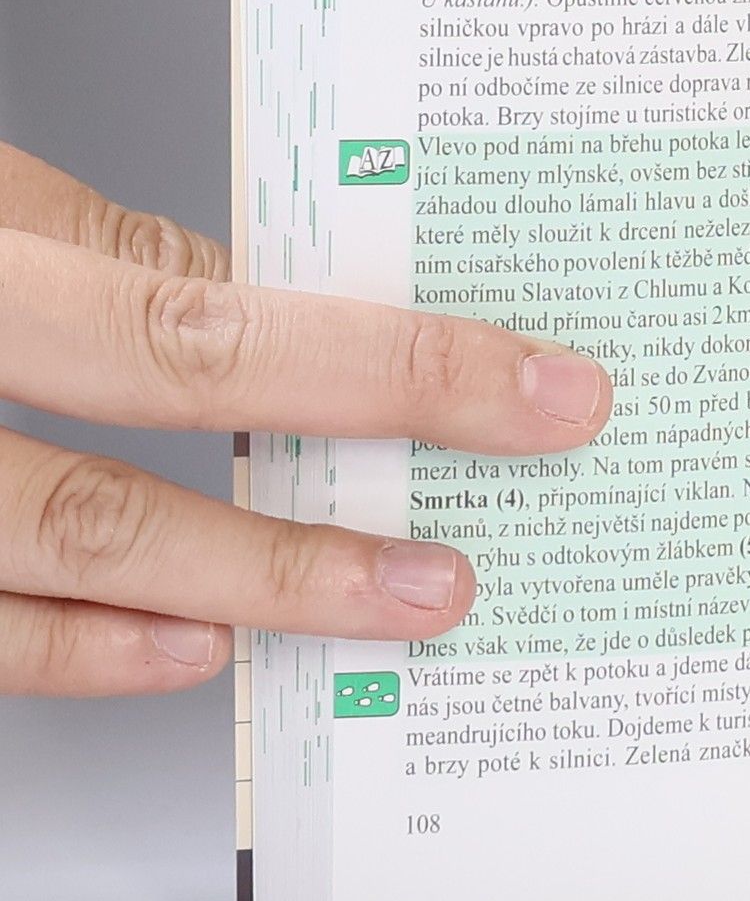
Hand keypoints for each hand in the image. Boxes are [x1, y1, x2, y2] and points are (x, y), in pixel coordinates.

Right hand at [0, 142, 610, 695]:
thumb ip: (122, 252)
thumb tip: (283, 289)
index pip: (212, 313)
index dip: (383, 360)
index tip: (527, 389)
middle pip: (166, 409)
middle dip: (349, 469)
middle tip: (469, 554)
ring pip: (72, 542)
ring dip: (253, 580)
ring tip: (391, 604)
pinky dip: (88, 648)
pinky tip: (198, 646)